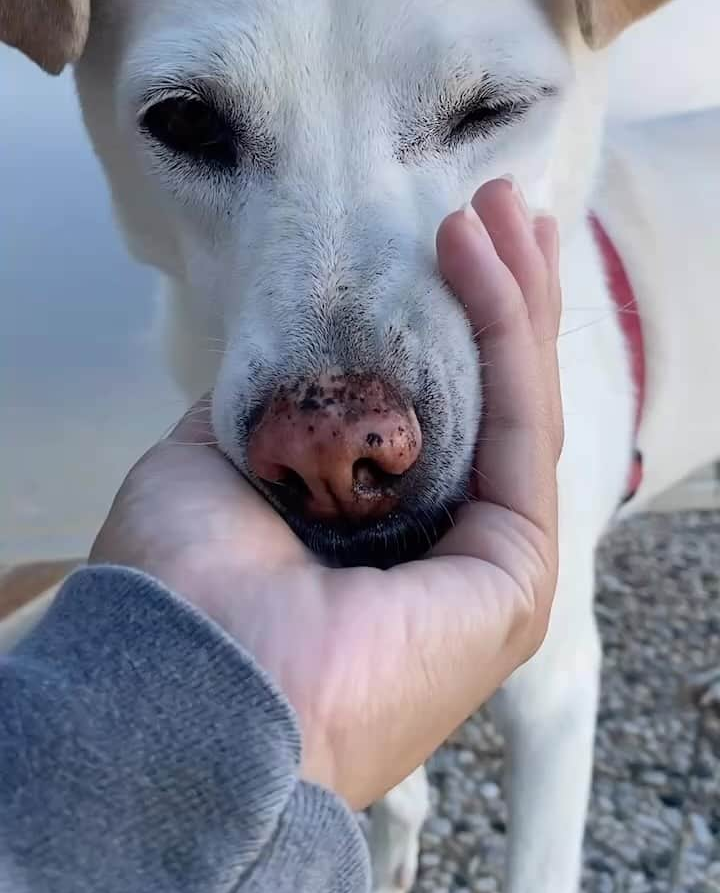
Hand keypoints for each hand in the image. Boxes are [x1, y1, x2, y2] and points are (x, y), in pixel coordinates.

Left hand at [91, 178, 562, 809]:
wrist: (185, 686)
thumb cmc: (181, 591)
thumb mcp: (209, 465)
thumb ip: (266, 417)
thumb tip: (291, 373)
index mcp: (369, 538)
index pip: (434, 416)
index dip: (445, 326)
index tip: (443, 240)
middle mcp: (436, 553)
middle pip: (490, 403)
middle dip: (500, 298)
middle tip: (497, 205)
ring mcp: (484, 568)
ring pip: (518, 407)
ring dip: (515, 297)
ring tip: (501, 205)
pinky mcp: (513, 574)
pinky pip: (521, 427)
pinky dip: (507, 333)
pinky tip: (486, 257)